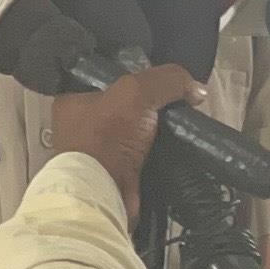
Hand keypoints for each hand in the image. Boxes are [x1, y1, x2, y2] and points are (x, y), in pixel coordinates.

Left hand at [45, 67, 199, 216]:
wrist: (103, 192)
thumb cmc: (106, 136)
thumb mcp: (135, 92)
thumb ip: (166, 80)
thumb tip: (196, 89)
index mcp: (73, 100)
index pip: (109, 79)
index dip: (138, 76)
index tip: (166, 80)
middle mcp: (82, 125)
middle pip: (127, 107)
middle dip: (154, 107)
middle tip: (182, 104)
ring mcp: (100, 152)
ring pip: (139, 133)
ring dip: (162, 133)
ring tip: (187, 125)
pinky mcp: (119, 175)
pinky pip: (147, 157)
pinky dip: (164, 154)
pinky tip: (182, 147)